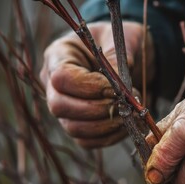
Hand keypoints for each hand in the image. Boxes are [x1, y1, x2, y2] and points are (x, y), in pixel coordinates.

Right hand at [40, 21, 153, 147]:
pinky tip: (127, 124)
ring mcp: (66, 107)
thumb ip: (115, 60)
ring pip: (73, 128)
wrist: (128, 57)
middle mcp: (54, 84)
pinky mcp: (79, 124)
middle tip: (123, 104)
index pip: (61, 78)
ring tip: (129, 112)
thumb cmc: (121, 42)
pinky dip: (109, 137)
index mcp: (59, 55)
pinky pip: (87, 141)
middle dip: (96, 109)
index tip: (115, 88)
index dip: (89, 87)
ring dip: (105, 125)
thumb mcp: (120, 40)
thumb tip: (115, 88)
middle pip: (59, 107)